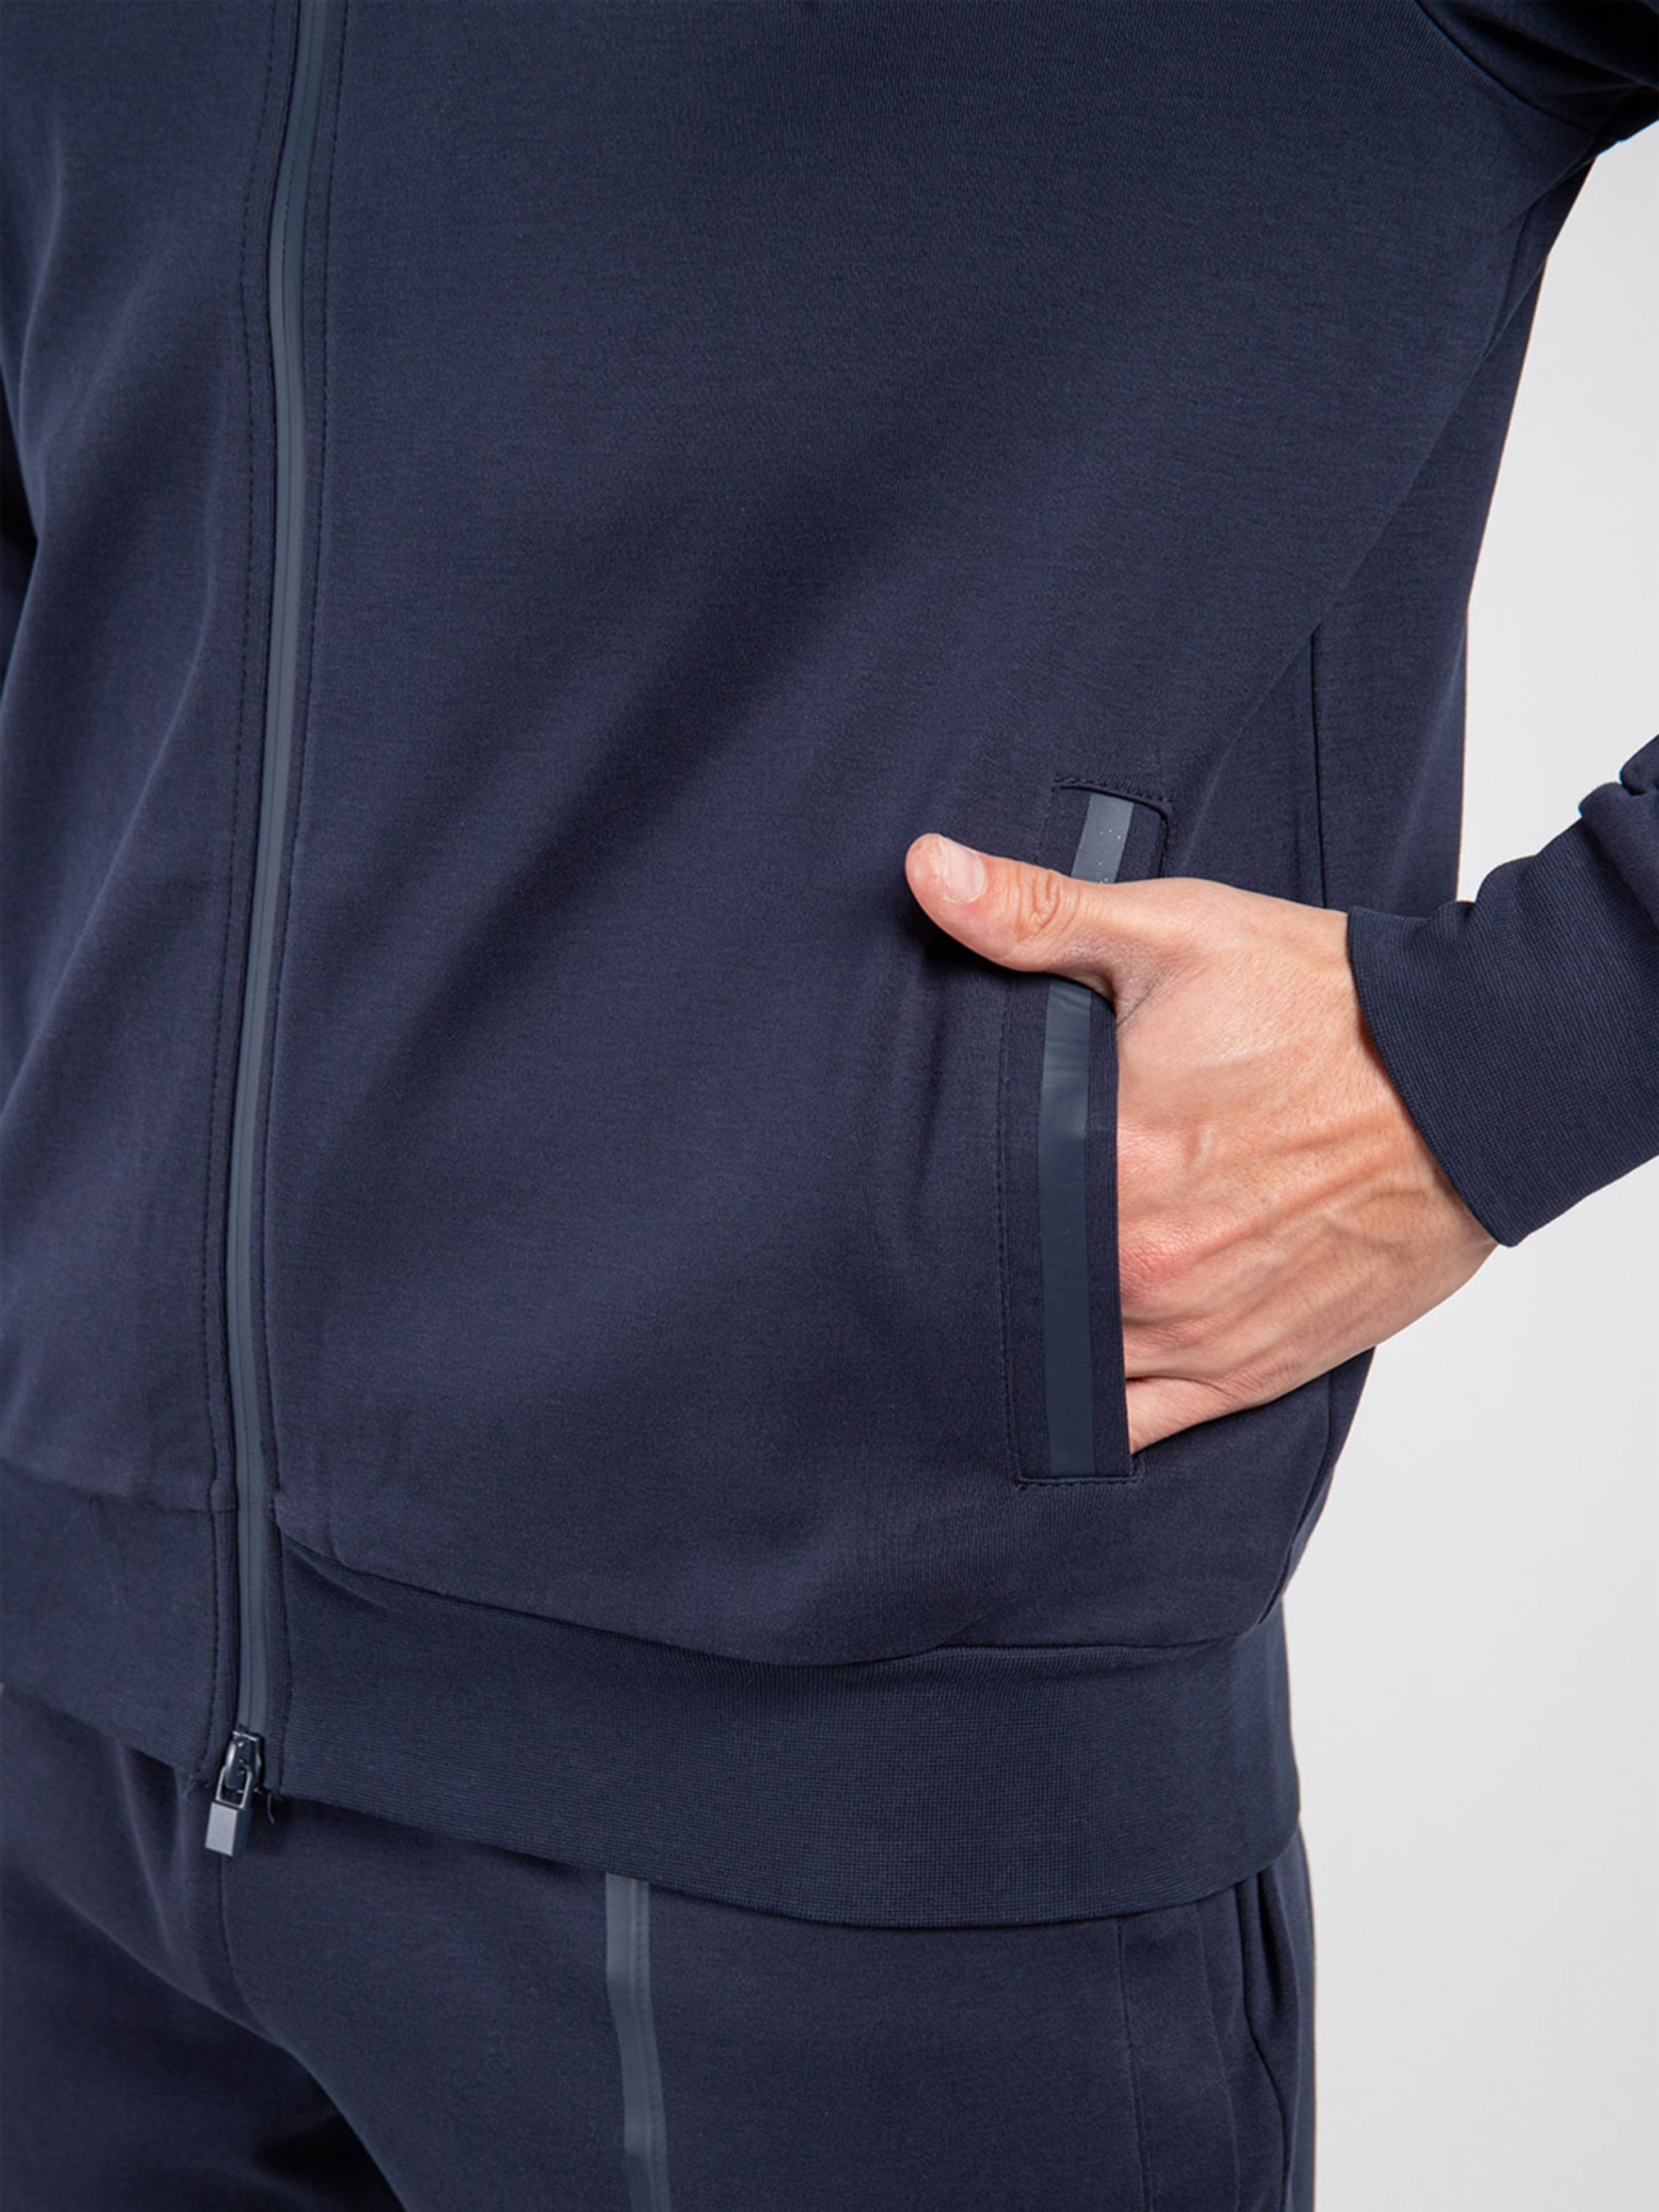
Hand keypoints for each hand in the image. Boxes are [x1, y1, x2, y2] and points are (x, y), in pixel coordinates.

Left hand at [905, 833, 1496, 1452]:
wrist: (1475, 1076)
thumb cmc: (1329, 1004)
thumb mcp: (1174, 930)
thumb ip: (1035, 914)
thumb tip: (926, 871)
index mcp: (1109, 1168)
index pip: (971, 1219)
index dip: (930, 1211)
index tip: (909, 1194)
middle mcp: (1147, 1268)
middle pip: (1015, 1298)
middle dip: (979, 1274)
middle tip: (947, 1247)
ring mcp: (1200, 1330)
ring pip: (1067, 1372)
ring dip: (1032, 1343)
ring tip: (1002, 1305)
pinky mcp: (1254, 1369)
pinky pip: (1142, 1426)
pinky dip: (1097, 1409)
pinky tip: (1066, 1374)